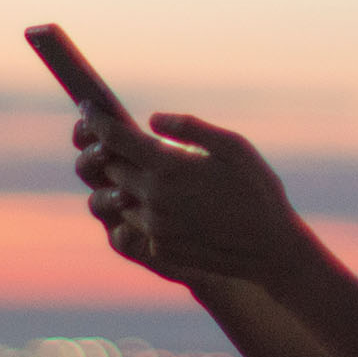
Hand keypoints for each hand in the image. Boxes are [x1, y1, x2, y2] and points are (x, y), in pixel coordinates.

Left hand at [75, 109, 306, 286]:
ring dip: (127, 182)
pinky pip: (137, 222)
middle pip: (111, 166)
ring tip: (150, 174)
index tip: (86, 106)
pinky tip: (169, 205)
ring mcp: (154, 226)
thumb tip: (153, 118)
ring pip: (119, 196)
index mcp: (169, 167)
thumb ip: (189, 127)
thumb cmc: (258, 191)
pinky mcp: (158, 247)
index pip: (115, 137)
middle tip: (122, 139)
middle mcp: (153, 198)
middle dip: (112, 150)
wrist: (271, 250)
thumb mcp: (233, 146)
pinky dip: (143, 209)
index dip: (96, 119)